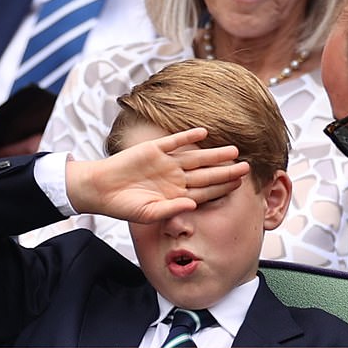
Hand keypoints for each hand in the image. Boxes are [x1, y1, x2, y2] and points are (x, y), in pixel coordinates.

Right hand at [66, 128, 249, 221]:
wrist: (100, 189)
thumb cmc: (125, 206)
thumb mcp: (150, 214)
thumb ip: (173, 210)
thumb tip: (194, 206)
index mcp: (178, 195)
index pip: (206, 192)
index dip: (223, 188)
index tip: (240, 185)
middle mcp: (176, 178)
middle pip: (207, 174)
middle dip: (226, 171)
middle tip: (246, 166)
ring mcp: (166, 163)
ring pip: (196, 157)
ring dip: (214, 154)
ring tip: (233, 150)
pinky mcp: (154, 150)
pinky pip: (174, 142)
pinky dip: (187, 137)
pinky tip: (203, 133)